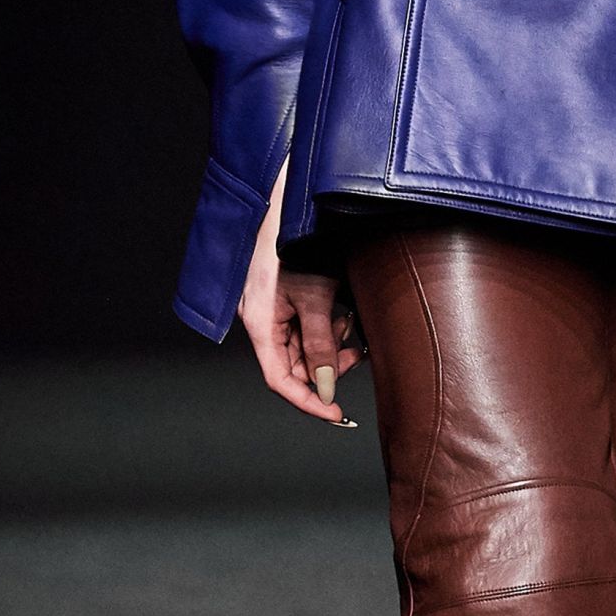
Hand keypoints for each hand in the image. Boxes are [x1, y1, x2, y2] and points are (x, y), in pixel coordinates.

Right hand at [236, 163, 361, 425]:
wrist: (291, 201)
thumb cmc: (294, 241)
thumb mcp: (314, 296)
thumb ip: (319, 343)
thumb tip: (325, 386)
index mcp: (260, 324)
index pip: (280, 379)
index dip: (307, 402)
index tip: (336, 414)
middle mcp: (265, 320)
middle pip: (297, 363)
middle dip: (328, 364)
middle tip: (355, 355)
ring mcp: (278, 308)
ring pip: (307, 344)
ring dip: (332, 341)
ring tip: (348, 321)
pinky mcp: (291, 296)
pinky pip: (311, 323)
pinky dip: (330, 323)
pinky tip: (343, 309)